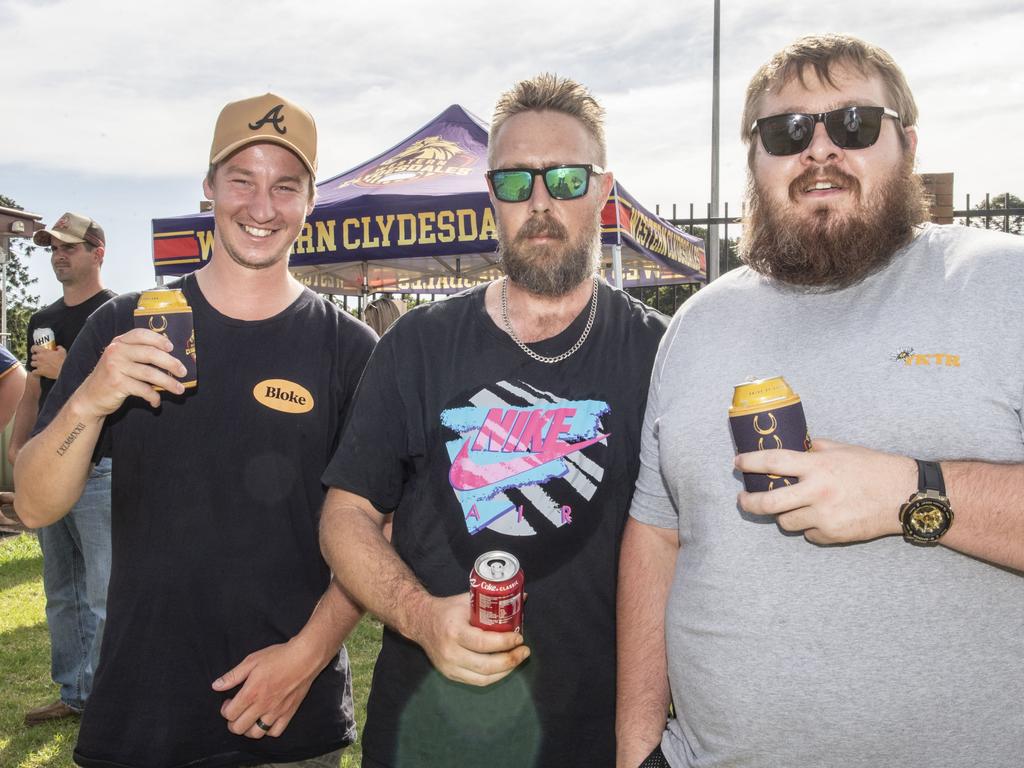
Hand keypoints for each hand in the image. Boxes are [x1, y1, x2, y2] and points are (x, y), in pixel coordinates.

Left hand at [30, 344, 66, 379]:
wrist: (64, 370)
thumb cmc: (63, 360)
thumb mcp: (63, 351)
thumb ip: (59, 348)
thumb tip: (57, 347)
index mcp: (44, 351)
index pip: (34, 348)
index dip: (33, 349)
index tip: (34, 351)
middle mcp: (40, 357)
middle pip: (33, 357)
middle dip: (35, 358)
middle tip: (39, 359)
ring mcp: (39, 365)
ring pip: (32, 364)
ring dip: (35, 364)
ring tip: (39, 366)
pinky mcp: (40, 372)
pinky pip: (33, 372)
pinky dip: (35, 372)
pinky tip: (38, 372)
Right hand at [72, 328, 185, 417]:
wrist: (90, 397)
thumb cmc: (113, 376)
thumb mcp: (121, 360)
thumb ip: (138, 354)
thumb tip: (171, 356)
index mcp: (119, 342)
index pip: (141, 334)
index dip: (158, 339)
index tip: (172, 347)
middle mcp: (116, 352)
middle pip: (151, 354)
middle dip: (171, 363)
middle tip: (183, 371)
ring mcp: (115, 367)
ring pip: (150, 374)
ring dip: (168, 383)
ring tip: (179, 389)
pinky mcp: (117, 384)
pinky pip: (143, 390)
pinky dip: (153, 397)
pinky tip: (157, 402)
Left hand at [212, 637, 322, 739]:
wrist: (305, 658)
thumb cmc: (278, 657)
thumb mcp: (252, 660)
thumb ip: (233, 675)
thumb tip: (216, 686)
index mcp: (251, 692)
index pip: (229, 714)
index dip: (224, 710)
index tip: (228, 702)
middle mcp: (263, 705)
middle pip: (239, 728)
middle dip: (232, 722)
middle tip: (236, 712)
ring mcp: (276, 711)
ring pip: (256, 733)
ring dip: (248, 729)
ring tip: (249, 718)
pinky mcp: (288, 713)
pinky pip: (274, 732)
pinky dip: (267, 730)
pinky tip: (265, 719)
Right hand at [413, 592, 529, 685]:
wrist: (421, 621)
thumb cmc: (448, 610)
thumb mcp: (468, 600)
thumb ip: (493, 600)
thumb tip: (522, 597)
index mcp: (454, 631)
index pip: (483, 643)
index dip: (504, 643)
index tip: (519, 637)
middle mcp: (450, 652)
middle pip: (486, 665)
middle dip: (510, 660)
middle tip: (524, 651)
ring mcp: (448, 667)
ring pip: (483, 678)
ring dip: (506, 671)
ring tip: (518, 659)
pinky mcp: (450, 674)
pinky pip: (476, 681)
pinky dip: (494, 676)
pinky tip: (504, 667)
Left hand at [735, 438, 914, 544]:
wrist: (905, 495)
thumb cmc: (874, 468)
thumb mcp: (842, 449)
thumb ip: (815, 450)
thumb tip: (793, 446)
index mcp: (817, 466)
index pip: (772, 462)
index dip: (750, 462)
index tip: (737, 463)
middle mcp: (817, 492)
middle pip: (767, 502)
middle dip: (748, 503)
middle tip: (743, 500)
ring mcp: (824, 516)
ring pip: (785, 522)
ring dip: (783, 516)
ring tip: (792, 507)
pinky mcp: (832, 534)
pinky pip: (808, 534)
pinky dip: (809, 528)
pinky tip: (821, 518)